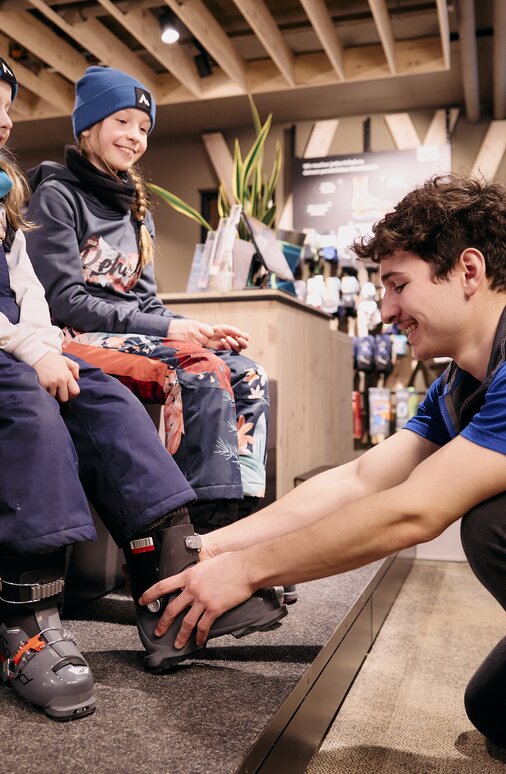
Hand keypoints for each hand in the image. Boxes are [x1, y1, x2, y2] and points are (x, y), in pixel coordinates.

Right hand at [32, 353, 79, 401]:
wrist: (38, 356)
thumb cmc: (53, 359)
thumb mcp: (67, 360)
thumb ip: (75, 368)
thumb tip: (77, 378)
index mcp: (67, 375)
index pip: (75, 391)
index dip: (73, 394)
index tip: (69, 392)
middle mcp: (60, 380)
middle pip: (64, 398)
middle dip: (62, 396)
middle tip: (59, 391)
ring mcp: (51, 383)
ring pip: (54, 396)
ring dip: (53, 393)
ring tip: (51, 385)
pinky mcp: (42, 384)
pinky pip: (46, 394)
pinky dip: (46, 391)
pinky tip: (45, 385)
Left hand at [139, 551, 253, 647]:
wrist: (246, 567)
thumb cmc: (231, 562)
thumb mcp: (208, 563)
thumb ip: (198, 573)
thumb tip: (197, 578)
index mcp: (189, 575)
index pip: (163, 585)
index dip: (150, 594)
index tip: (142, 600)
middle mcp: (193, 588)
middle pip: (172, 608)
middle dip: (163, 623)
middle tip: (158, 631)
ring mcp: (203, 599)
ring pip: (186, 622)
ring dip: (180, 635)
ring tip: (177, 644)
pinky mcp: (215, 609)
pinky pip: (204, 626)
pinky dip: (200, 636)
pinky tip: (199, 641)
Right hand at [166, 318, 214, 346]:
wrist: (167, 328)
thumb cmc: (181, 326)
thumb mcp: (191, 323)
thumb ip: (202, 327)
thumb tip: (213, 332)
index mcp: (196, 324)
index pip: (210, 332)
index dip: (210, 335)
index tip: (206, 335)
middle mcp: (194, 330)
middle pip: (207, 340)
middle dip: (205, 341)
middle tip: (199, 339)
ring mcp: (189, 338)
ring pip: (202, 345)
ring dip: (200, 345)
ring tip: (194, 341)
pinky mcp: (185, 344)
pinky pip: (195, 348)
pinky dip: (195, 348)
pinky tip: (190, 344)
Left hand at [207, 324, 249, 351]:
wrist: (206, 335)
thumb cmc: (216, 330)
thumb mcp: (224, 328)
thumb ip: (232, 330)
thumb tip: (240, 334)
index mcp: (237, 335)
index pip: (246, 338)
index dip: (245, 337)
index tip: (240, 336)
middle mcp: (236, 342)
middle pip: (245, 346)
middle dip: (243, 343)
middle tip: (238, 339)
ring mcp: (231, 347)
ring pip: (238, 349)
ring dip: (234, 343)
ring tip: (227, 338)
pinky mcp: (226, 351)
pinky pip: (230, 350)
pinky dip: (227, 345)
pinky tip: (223, 340)